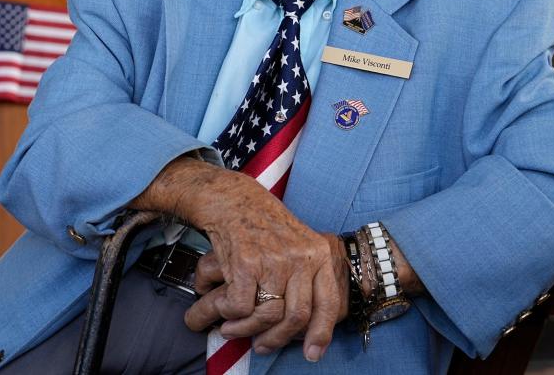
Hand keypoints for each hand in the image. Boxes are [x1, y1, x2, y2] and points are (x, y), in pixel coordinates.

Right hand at [180, 172, 348, 360]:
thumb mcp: (297, 242)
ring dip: (248, 330)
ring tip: (235, 330)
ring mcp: (273, 260)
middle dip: (279, 339)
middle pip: (298, 316)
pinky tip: (225, 311)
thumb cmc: (262, 222)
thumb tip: (307, 321)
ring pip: (268, 315)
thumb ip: (306, 275)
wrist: (231, 198)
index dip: (321, 334)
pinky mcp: (245, 263)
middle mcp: (300, 257)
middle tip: (263, 346)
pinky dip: (231, 314)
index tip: (313, 354)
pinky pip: (241, 306)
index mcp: (318, 253)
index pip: (328, 303)